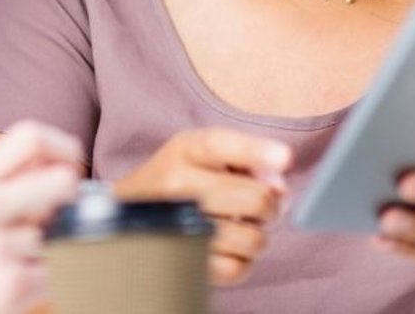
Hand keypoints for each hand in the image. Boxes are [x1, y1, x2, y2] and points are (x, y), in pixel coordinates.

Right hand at [0, 121, 81, 313]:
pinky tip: (12, 280)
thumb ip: (6, 177)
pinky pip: (56, 270)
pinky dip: (42, 279)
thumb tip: (62, 160)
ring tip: (14, 258)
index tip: (69, 164)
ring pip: (60, 232)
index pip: (31, 137)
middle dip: (69, 198)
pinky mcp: (12, 282)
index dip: (64, 147)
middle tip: (54, 212)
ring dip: (47, 250)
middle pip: (62, 179)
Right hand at [112, 127, 291, 284]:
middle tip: (258, 205)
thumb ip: (248, 159)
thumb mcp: (204, 151)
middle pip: (256, 198)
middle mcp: (177, 185)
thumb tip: (280, 188)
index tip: (285, 158)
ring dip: (257, 234)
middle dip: (270, 204)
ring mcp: (179, 227)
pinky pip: (238, 269)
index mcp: (185, 150)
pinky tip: (228, 247)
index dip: (255, 151)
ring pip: (254, 239)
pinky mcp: (184, 262)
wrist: (129, 211)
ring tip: (238, 225)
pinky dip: (242, 260)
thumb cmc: (181, 176)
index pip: (219, 145)